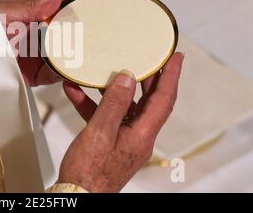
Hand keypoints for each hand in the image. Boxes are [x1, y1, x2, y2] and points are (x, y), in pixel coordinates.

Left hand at [0, 0, 97, 85]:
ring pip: (69, 52)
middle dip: (91, 26)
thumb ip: (31, 5)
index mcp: (35, 13)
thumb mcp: (4, 12)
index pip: (65, 2)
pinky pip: (58, 73)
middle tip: (114, 26)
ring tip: (106, 49)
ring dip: (84, 51)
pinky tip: (84, 69)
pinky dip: (70, 72)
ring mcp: (40, 54)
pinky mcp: (36, 75)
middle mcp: (41, 32)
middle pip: (72, 28)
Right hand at [58, 52, 183, 191]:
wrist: (77, 195)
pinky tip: (77, 93)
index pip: (164, 99)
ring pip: (125, 108)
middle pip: (148, 101)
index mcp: (142, 134)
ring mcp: (124, 140)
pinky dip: (93, 105)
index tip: (175, 57)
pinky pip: (106, 118)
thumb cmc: (89, 172)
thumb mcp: (99, 132)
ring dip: (113, 89)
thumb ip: (114, 104)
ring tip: (107, 70)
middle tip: (146, 57)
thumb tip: (126, 78)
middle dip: (147, 78)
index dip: (171, 76)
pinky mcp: (110, 143)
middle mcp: (138, 137)